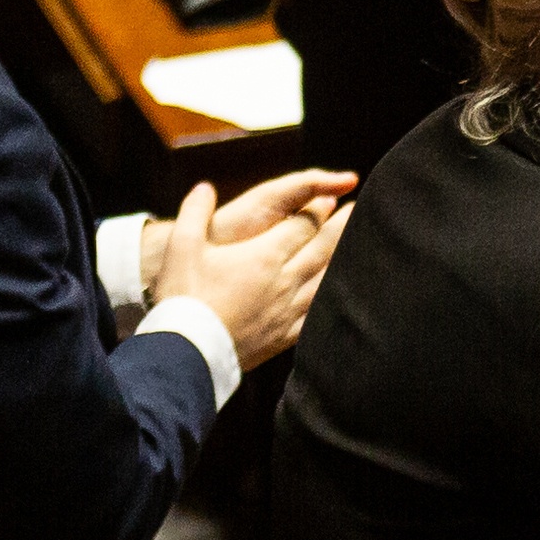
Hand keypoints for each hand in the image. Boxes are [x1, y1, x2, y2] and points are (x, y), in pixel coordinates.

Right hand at [145, 170, 354, 369]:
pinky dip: (333, 301)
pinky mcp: (284, 337)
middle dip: (341, 228)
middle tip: (358, 212)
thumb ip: (194, 214)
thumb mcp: (181, 249)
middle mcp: (284, 282)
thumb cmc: (182, 298)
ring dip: (342, 260)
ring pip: (325, 280)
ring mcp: (288, 311)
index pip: (301, 227)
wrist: (185, 352)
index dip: (318, 211)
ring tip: (358, 248)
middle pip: (322, 249)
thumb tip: (203, 187)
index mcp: (264, 256)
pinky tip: (340, 296)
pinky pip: (317, 315)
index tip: (332, 199)